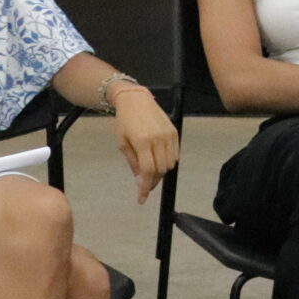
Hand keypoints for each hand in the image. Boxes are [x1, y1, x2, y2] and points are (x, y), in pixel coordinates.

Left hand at [109, 85, 177, 203]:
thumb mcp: (122, 143)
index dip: (145, 187)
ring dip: (161, 172)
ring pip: (170, 164)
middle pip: (160, 170)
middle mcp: (158, 139)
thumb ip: (133, 162)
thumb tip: (140, 179)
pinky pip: (175, 155)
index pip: (147, 171)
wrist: (136, 100)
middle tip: (144, 184)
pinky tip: (159, 160)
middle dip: (152, 181)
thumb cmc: (125, 121)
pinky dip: (168, 162)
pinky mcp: (175, 132)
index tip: (141, 198)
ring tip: (151, 170)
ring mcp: (168, 135)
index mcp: (142, 142)